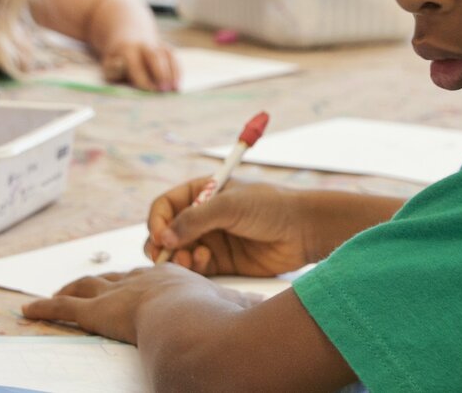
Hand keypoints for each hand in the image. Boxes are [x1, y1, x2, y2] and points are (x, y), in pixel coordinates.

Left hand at [21, 265, 224, 343]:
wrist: (193, 321)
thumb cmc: (217, 319)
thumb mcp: (234, 310)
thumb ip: (241, 308)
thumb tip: (259, 307)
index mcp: (173, 280)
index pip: (150, 277)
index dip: (139, 280)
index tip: (135, 283)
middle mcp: (141, 280)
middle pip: (114, 277)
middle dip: (101, 281)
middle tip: (88, 284)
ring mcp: (117, 295)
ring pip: (85, 289)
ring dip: (68, 291)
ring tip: (52, 295)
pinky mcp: (96, 313)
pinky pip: (64, 310)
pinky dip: (44, 309)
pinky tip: (27, 310)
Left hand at [100, 37, 176, 91]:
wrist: (128, 38)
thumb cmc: (118, 61)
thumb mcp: (109, 65)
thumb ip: (113, 69)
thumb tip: (121, 65)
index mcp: (127, 50)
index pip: (135, 64)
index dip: (142, 77)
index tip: (148, 90)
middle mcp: (144, 45)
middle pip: (154, 56)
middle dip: (160, 72)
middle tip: (163, 90)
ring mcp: (157, 45)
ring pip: (167, 56)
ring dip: (172, 73)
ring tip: (174, 89)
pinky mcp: (167, 49)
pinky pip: (174, 58)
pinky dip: (178, 72)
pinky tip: (178, 86)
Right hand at [146, 178, 312, 276]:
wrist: (304, 231)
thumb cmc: (270, 207)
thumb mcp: (230, 206)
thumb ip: (194, 220)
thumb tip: (162, 238)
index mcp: (202, 193)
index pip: (165, 206)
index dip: (157, 221)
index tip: (159, 236)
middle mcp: (202, 217)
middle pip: (166, 232)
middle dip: (161, 244)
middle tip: (164, 255)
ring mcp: (211, 240)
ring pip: (178, 253)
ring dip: (176, 257)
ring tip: (190, 258)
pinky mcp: (222, 263)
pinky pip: (196, 268)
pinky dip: (192, 267)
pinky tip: (203, 261)